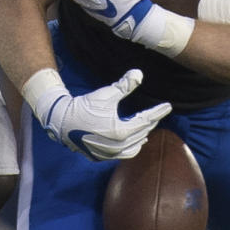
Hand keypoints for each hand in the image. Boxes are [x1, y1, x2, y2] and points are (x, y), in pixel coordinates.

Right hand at [28, 68, 170, 160]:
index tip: (168, 106)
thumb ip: (124, 85)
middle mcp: (118, 146)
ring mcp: (109, 153)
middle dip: (150, 123)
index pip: (146, 121)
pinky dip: (129, 148)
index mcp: (122, 131)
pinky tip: (131, 144)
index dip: (158, 112)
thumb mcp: (106, 94)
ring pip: (133, 148)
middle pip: (141, 134)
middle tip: (157, 115)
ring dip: (141, 138)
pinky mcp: (100, 156)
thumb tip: (139, 73)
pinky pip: (121, 155)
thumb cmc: (84, 106)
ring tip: (146, 132)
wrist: (61, 121)